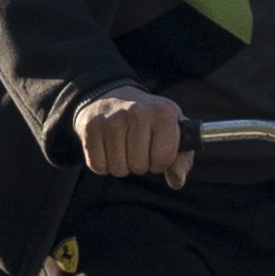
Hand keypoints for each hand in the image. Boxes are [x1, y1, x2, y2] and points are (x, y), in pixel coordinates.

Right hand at [71, 88, 189, 181]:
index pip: (164, 159)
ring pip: (118, 169)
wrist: (110, 95)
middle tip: (137, 146)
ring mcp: (112, 120)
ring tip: (123, 146)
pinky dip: (103, 163)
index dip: (161, 161)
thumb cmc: (148, 118)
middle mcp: (137, 113)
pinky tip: (108, 146)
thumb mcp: (173, 130)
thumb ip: (183, 158)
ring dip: (121, 164)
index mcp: (163, 113)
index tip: (156, 149)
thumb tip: (177, 180)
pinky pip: (98, 166)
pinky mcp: (91, 128)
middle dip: (140, 163)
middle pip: (139, 166)